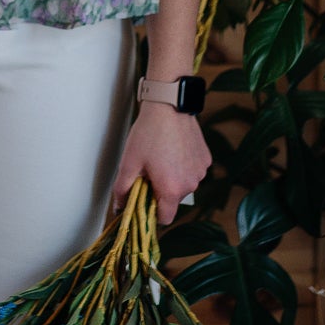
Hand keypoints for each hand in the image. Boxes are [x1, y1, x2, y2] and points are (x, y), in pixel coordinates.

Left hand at [109, 101, 211, 224]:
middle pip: (173, 201)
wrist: (170, 106)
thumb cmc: (148, 133)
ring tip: (162, 158)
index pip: (165, 218)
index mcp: (171, 189)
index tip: (144, 200)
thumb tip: (119, 207)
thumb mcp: (129, 162)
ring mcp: (200, 172)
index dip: (152, 213)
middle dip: (161, 192)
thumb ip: (122, 189)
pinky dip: (183, 167)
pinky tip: (174, 151)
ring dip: (173, 179)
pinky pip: (192, 172)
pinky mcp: (206, 160)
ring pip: (184, 186)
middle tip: (149, 172)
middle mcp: (190, 184)